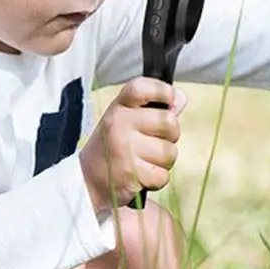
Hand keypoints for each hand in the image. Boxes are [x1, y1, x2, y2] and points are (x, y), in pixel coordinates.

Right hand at [79, 77, 187, 209]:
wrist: (88, 181)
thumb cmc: (114, 146)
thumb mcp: (127, 121)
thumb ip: (155, 109)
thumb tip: (181, 98)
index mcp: (119, 107)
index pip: (143, 87)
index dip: (162, 90)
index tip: (169, 99)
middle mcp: (119, 123)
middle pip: (169, 122)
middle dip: (171, 135)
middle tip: (155, 141)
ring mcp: (124, 148)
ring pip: (169, 152)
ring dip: (164, 161)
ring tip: (145, 161)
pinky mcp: (130, 174)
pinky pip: (163, 175)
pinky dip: (157, 179)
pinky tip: (141, 176)